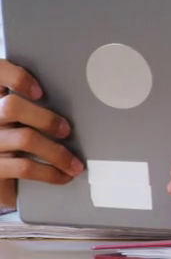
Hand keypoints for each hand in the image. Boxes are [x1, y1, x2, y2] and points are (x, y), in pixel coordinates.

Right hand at [0, 60, 82, 208]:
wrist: (1, 181)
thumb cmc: (13, 148)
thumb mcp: (19, 122)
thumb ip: (31, 108)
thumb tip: (70, 98)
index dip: (16, 77)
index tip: (40, 91)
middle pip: (12, 106)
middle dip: (46, 118)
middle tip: (66, 130)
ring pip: (25, 138)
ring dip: (58, 152)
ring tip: (74, 163)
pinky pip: (24, 167)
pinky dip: (50, 172)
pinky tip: (62, 176)